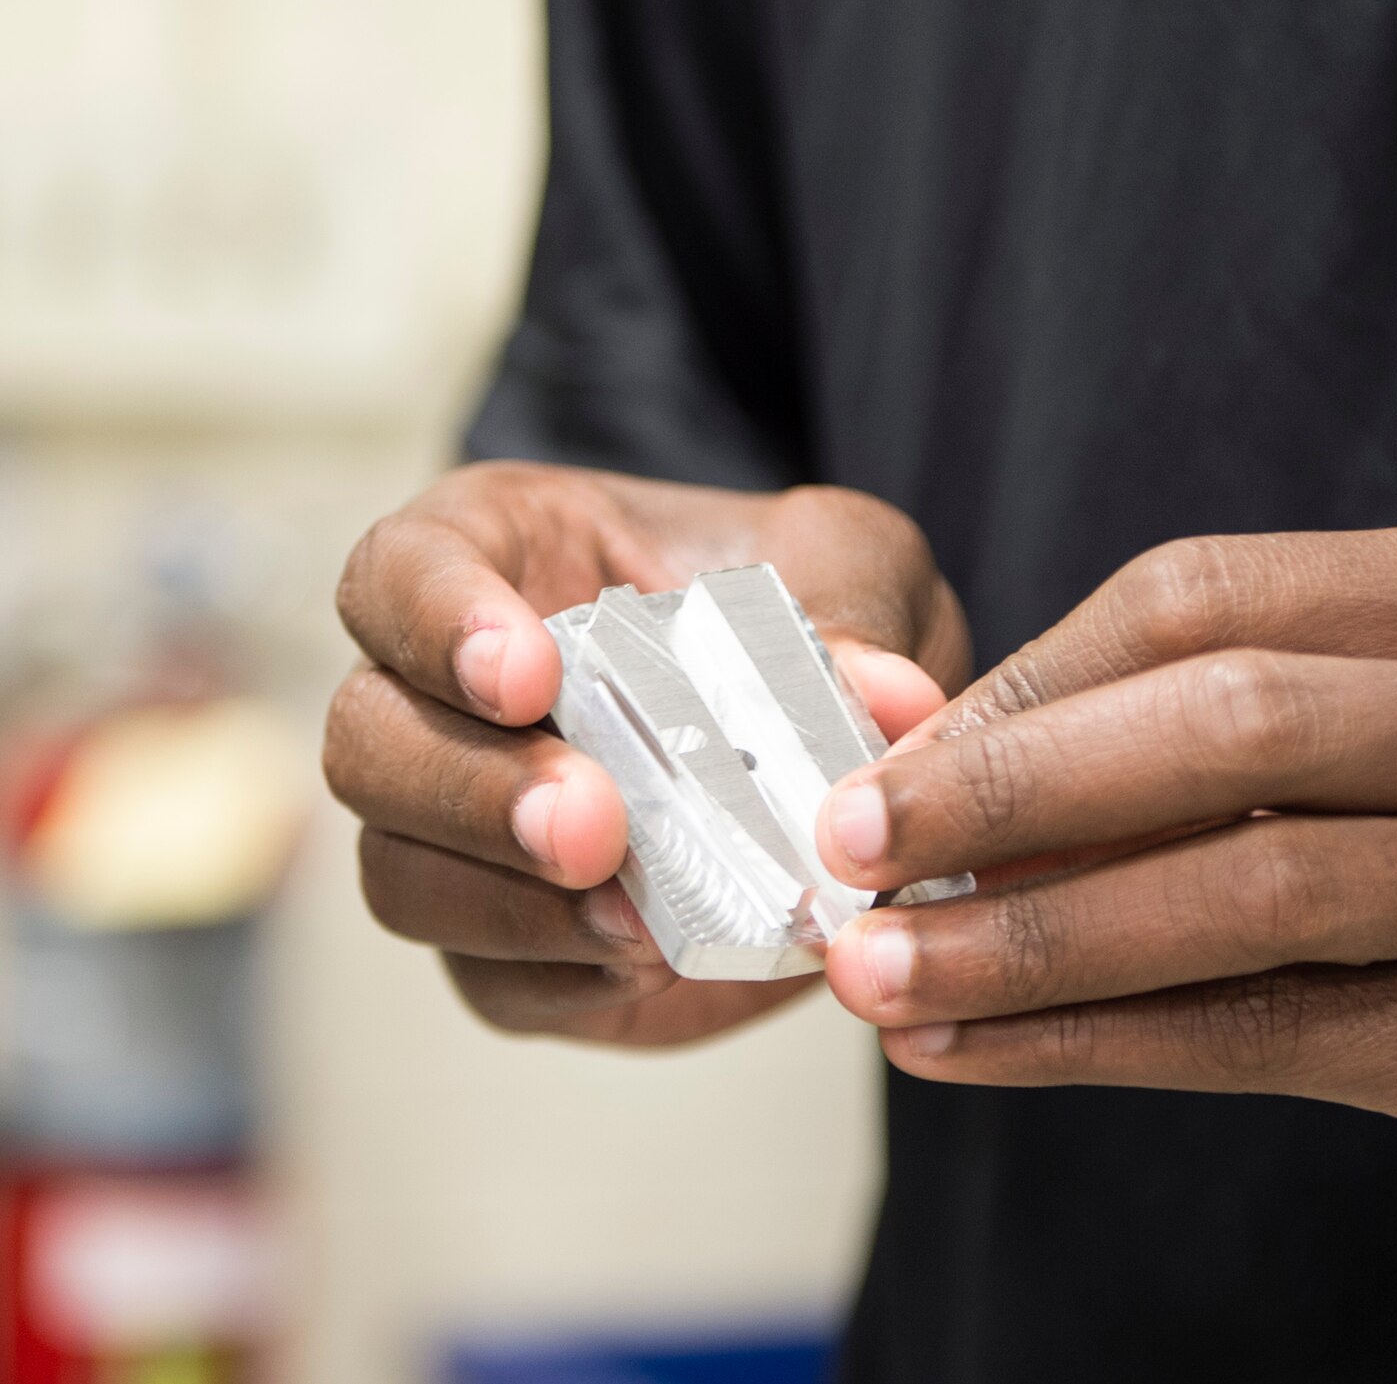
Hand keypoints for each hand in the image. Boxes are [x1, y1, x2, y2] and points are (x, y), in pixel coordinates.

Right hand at [324, 462, 965, 1044]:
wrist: (834, 746)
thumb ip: (858, 606)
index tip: (525, 673)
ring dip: (505, 903)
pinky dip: (563, 977)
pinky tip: (650, 961)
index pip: (398, 573)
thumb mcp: (854, 568)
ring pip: (400, 874)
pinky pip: (491, 978)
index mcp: (498, 560)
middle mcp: (444, 696)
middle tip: (591, 822)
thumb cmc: (809, 608)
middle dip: (470, 790)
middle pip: (366, 741)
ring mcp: (462, 830)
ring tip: (634, 916)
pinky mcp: (512, 945)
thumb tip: (887, 693)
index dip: (436, 621)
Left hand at [814, 529, 1396, 1249]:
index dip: (1024, 680)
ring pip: (1246, 893)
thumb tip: (928, 760)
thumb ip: (1193, 726)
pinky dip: (1100, 1043)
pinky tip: (979, 1052)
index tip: (883, 756)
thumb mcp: (1390, 728)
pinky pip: (1271, 1034)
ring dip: (1031, 940)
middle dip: (1004, 791)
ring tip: (879, 976)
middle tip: (842, 852)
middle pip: (1222, 722)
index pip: (1201, 596)